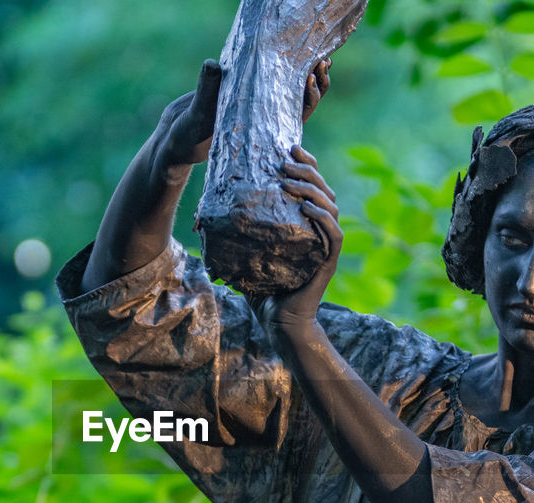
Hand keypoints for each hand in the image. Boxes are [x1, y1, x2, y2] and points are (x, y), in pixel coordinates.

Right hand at [157, 57, 329, 169]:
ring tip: (321, 56)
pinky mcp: (250, 95)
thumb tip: (213, 64)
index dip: (309, 96)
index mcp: (262, 129)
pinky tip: (298, 52)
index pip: (296, 115)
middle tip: (323, 61)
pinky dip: (289, 66)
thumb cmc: (187, 134)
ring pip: (294, 91)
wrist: (177, 138)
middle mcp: (266, 118)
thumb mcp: (197, 114)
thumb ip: (206, 90)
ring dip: (308, 73)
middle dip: (316, 82)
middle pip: (302, 102)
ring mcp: (261, 107)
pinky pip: (276, 80)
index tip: (313, 77)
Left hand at [251, 145, 341, 332]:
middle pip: (323, 190)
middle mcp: (318, 231)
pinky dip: (323, 218)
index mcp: (304, 224)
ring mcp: (325, 246)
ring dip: (313, 189)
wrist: (278, 324)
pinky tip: (307, 208)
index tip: (290, 147)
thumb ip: (234, 234)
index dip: (305, 164)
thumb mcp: (246, 254)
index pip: (311, 186)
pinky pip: (333, 234)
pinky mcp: (327, 262)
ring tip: (291, 180)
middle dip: (307, 170)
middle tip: (287, 160)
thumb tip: (200, 216)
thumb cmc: (262, 290)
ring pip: (330, 207)